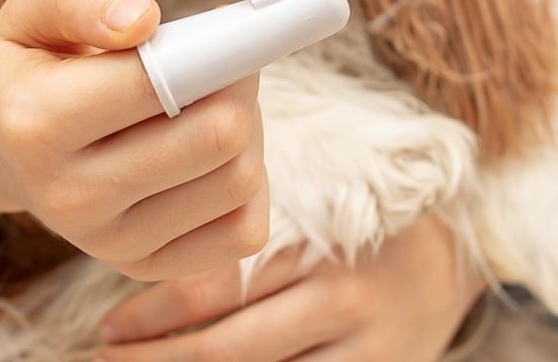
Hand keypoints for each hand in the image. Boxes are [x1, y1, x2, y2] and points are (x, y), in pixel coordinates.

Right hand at [0, 0, 269, 281]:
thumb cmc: (29, 63)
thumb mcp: (32, 9)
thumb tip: (142, 21)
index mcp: (37, 123)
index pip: (159, 84)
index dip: (211, 47)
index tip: (223, 25)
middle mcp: (71, 197)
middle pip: (217, 137)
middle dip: (238, 84)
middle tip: (224, 59)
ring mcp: (110, 243)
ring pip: (239, 181)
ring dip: (248, 131)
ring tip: (213, 102)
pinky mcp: (146, 266)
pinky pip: (243, 231)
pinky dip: (249, 185)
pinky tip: (213, 153)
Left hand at [97, 214, 483, 360]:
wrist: (449, 260)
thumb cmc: (356, 228)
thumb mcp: (308, 210)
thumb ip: (246, 233)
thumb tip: (152, 248)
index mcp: (315, 245)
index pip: (217, 287)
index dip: (153, 314)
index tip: (110, 327)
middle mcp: (339, 300)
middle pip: (226, 348)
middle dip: (156, 360)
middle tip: (108, 359)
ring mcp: (361, 350)